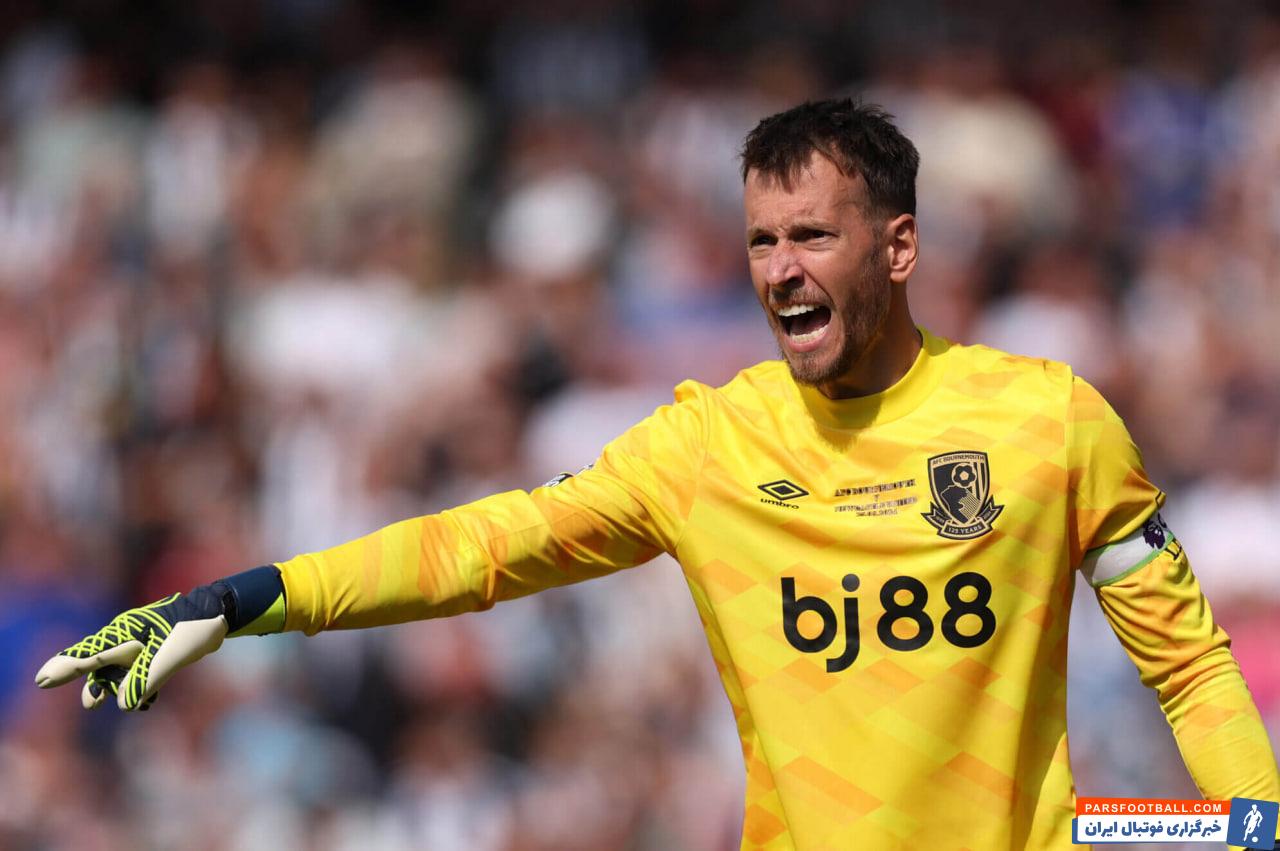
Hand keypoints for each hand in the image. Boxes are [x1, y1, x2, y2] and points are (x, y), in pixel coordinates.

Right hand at [35, 588, 227, 710]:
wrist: (217, 617)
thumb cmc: (192, 629)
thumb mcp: (170, 657)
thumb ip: (146, 679)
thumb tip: (123, 704)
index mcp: (124, 634)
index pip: (88, 654)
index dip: (64, 668)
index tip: (41, 681)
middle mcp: (126, 639)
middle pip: (97, 666)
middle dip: (92, 685)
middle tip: (90, 703)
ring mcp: (138, 646)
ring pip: (116, 674)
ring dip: (117, 690)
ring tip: (116, 704)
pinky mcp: (151, 653)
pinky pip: (134, 675)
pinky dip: (136, 688)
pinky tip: (146, 701)